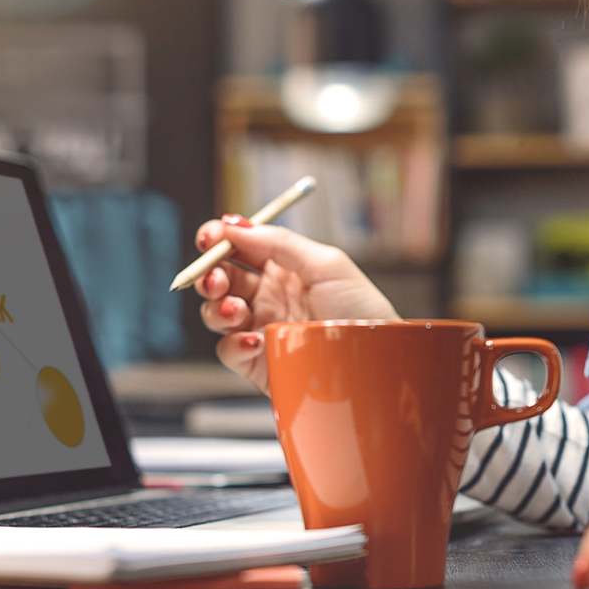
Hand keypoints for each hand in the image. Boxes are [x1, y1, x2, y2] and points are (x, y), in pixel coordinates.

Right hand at [194, 216, 397, 392]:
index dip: (219, 240)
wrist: (377, 362)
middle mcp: (268, 297)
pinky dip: (233, 344)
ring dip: (217, 308)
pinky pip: (228, 351)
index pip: (239, 248)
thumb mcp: (327, 265)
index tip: (211, 238)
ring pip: (216, 314)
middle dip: (210, 273)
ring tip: (237, 310)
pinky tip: (255, 341)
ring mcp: (261, 329)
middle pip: (221, 279)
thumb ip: (280, 243)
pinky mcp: (258, 362)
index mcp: (283, 269)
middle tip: (217, 277)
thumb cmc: (363, 312)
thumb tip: (234, 225)